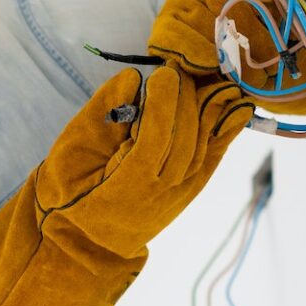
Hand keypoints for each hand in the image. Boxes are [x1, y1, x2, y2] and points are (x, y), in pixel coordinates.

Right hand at [34, 65, 252, 262]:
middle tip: (177, 67)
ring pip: (204, 142)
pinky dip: (228, 125)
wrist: (89, 238)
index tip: (162, 73)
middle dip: (184, 96)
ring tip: (200, 75)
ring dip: (207, 104)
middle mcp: (162, 191)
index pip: (156, 138)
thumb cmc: (71, 191)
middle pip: (185, 136)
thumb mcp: (69, 153)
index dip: (163, 103)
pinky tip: (236, 100)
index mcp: (126, 185)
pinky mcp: (193, 186)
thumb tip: (132, 78)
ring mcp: (182, 191)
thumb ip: (99, 113)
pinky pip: (215, 152)